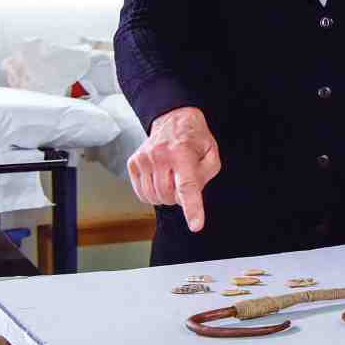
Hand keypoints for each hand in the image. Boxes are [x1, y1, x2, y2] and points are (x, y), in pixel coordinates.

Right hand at [127, 106, 220, 232]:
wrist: (173, 120)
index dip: (192, 208)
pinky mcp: (133, 163)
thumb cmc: (194, 139)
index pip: (187, 187)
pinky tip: (160, 181)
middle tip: (184, 182)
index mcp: (183, 153)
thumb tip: (191, 196)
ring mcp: (143, 159)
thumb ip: (205, 176)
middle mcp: (160, 156)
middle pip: (170, 196)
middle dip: (180, 197)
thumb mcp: (211, 154)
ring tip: (172, 179)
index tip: (196, 225)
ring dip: (166, 196)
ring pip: (154, 197)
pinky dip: (153, 194)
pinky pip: (142, 193)